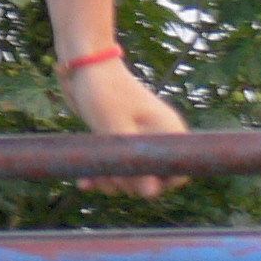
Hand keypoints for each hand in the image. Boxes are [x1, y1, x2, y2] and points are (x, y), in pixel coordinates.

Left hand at [63, 55, 186, 196]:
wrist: (83, 65)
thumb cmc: (103, 91)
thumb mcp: (115, 129)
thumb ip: (133, 162)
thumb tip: (150, 195)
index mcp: (167, 131)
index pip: (177, 173)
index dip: (159, 184)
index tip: (134, 181)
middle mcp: (156, 136)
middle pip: (151, 178)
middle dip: (128, 184)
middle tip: (105, 177)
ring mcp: (138, 137)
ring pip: (131, 174)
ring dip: (112, 181)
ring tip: (91, 178)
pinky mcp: (120, 138)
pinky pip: (117, 164)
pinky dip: (102, 173)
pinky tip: (85, 182)